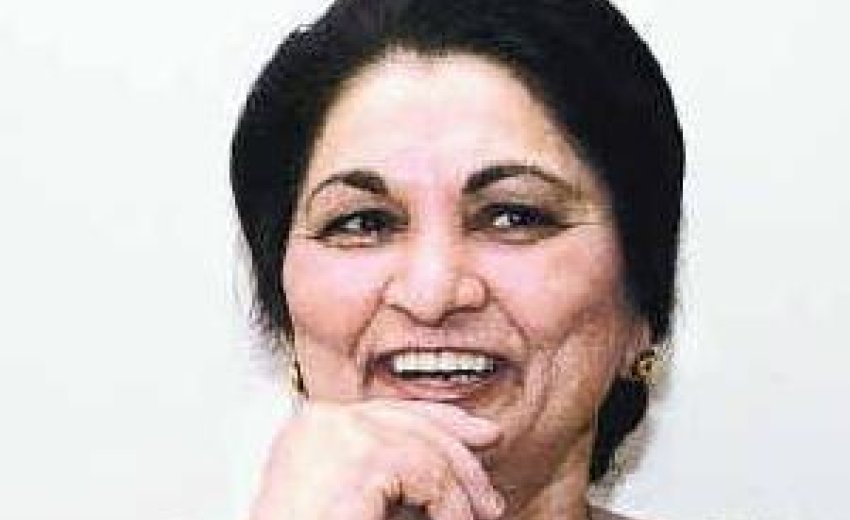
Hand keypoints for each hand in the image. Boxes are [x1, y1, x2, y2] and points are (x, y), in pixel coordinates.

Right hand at [249, 399, 504, 519]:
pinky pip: (429, 477)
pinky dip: (450, 508)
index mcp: (313, 427)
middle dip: (461, 457)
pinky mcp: (360, 459)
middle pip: (412, 422)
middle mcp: (322, 420)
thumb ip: (395, 478)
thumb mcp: (362, 496)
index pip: (388, 410)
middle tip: (489, 498)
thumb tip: (459, 467)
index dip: (441, 422)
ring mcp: (339, 433)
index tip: (482, 436)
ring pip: (428, 451)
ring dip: (457, 494)